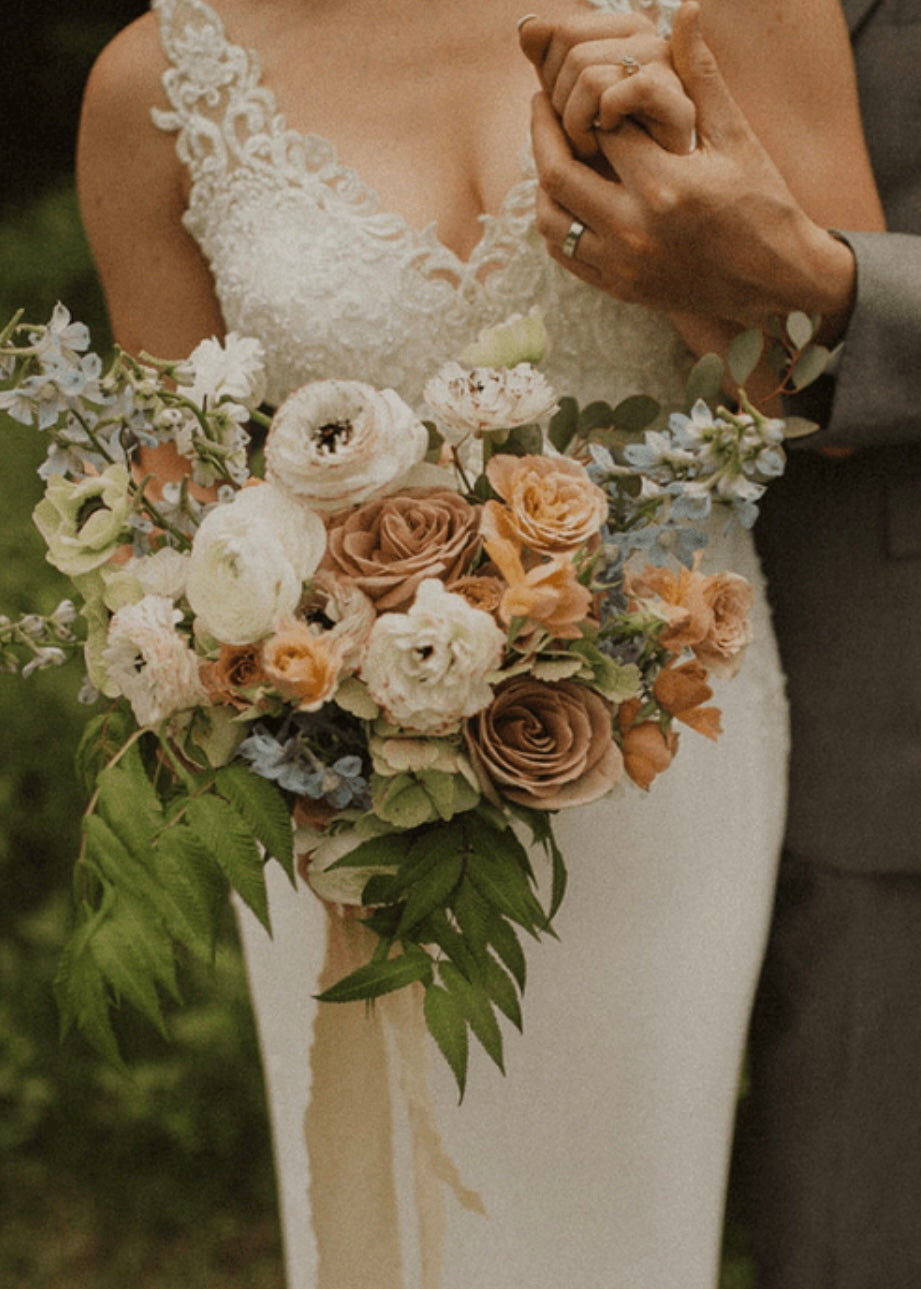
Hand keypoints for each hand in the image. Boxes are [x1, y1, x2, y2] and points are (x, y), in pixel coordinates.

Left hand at [529, 3, 855, 337]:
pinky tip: (566, 195)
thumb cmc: (764, 203)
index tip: (583, 83)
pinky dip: (556, 221)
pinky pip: (564, 253)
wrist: (777, 281)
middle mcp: (636, 230)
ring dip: (542, 181)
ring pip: (551, 218)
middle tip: (540, 103)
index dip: (589, 100)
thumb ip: (701, 76)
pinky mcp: (619, 288)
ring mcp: (623, 265)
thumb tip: (686, 9)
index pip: (601, 127)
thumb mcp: (736, 138)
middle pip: (559, 172)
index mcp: (665, 185)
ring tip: (550, 150)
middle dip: (543, 130)